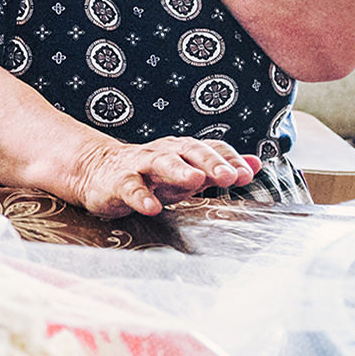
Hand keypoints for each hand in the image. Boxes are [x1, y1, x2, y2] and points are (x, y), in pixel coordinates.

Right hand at [69, 134, 261, 216]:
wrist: (98, 172)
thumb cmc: (151, 175)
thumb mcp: (188, 172)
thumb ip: (219, 169)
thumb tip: (256, 164)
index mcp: (183, 150)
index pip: (211, 149)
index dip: (230, 159)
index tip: (248, 173)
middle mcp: (164, 152)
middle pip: (190, 151)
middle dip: (211, 162)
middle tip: (229, 176)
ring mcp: (140, 165)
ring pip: (161, 162)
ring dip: (179, 170)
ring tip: (196, 180)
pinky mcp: (118, 182)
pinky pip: (130, 187)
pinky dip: (140, 196)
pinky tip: (151, 206)